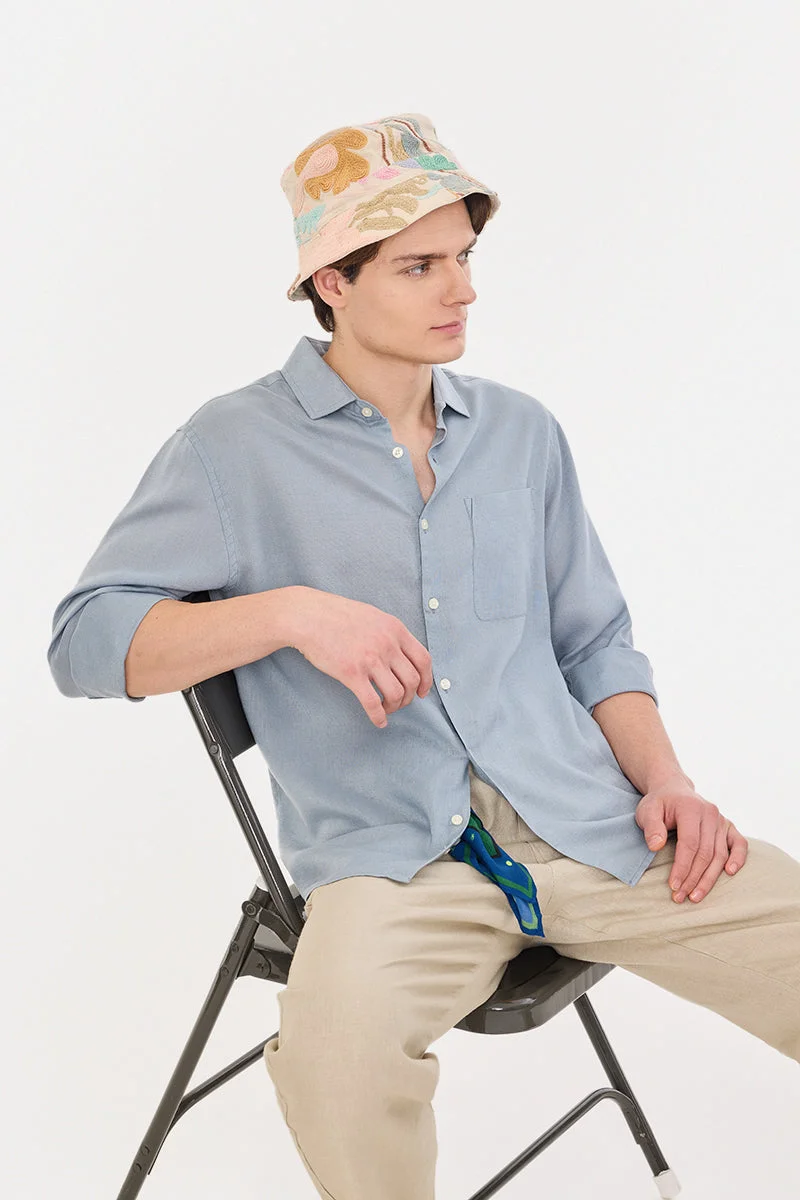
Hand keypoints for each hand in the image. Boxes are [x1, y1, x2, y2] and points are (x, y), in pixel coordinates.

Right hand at [285, 588, 432, 728]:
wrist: (308, 616)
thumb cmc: (336, 615)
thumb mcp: (373, 616)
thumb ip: (390, 634)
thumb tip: (401, 654)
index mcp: (395, 629)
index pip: (424, 660)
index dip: (427, 680)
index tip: (422, 692)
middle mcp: (387, 644)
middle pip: (413, 680)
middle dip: (409, 697)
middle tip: (400, 702)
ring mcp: (370, 659)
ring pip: (397, 694)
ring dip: (395, 707)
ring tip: (386, 708)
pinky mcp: (352, 673)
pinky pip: (373, 703)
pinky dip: (378, 716)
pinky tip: (378, 721)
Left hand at [635, 774, 747, 903]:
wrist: (673, 790)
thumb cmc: (659, 804)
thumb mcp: (647, 810)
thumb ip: (651, 826)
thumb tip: (656, 846)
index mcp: (690, 808)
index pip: (689, 844)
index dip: (682, 867)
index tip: (673, 886)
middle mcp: (710, 813)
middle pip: (705, 853)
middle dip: (693, 878)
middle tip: (680, 897)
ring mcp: (721, 820)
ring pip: (720, 854)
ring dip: (709, 878)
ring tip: (695, 897)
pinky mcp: (728, 826)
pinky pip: (739, 843)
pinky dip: (738, 858)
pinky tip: (730, 873)